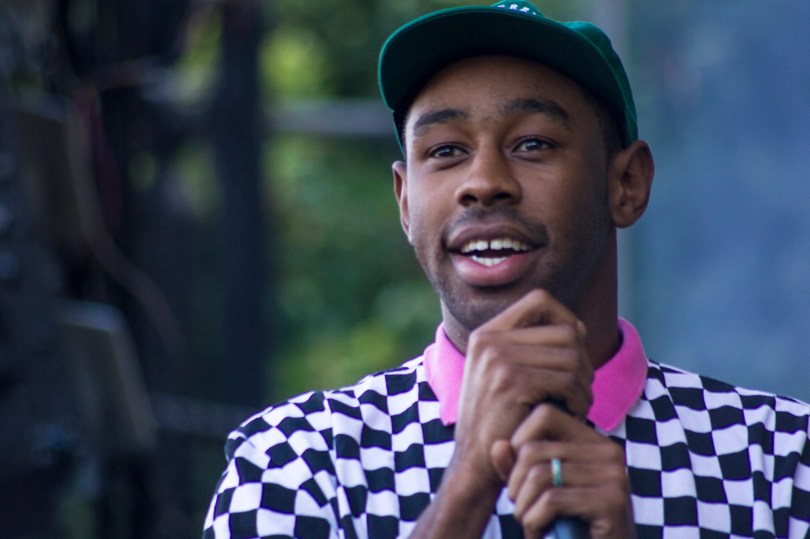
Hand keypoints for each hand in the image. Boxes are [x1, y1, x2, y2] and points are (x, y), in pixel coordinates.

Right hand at [451, 289, 593, 491]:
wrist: (477, 464)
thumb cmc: (502, 422)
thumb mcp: (505, 375)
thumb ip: (530, 348)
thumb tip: (578, 326)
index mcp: (486, 333)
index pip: (540, 300)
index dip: (567, 318)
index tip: (575, 349)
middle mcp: (488, 340)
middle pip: (564, 329)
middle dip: (583, 359)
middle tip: (580, 389)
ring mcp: (497, 359)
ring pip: (571, 354)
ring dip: (585, 382)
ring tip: (578, 403)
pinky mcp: (511, 382)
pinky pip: (568, 379)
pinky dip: (580, 399)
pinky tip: (574, 413)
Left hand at [491, 405, 634, 538]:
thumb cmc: (569, 526)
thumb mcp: (537, 491)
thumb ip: (516, 467)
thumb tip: (498, 445)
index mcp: (594, 441)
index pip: (544, 415)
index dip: (519, 442)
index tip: (518, 476)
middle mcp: (609, 451)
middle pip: (534, 450)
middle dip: (516, 485)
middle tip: (522, 510)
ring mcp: (614, 475)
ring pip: (539, 476)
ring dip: (523, 508)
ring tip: (530, 523)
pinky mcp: (612, 502)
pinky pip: (551, 500)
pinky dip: (534, 522)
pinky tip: (539, 534)